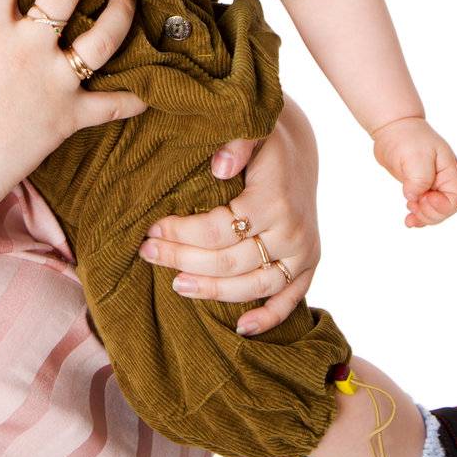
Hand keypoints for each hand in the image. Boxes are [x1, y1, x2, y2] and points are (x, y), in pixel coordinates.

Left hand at [137, 92, 322, 335]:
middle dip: (183, 259)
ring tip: (177, 285)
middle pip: (230, 261)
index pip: (219, 230)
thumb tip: (219, 168)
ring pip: (254, 285)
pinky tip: (241, 328)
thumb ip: (236, 144)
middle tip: (147, 253)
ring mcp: (304, 252)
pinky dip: (268, 317)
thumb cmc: (265, 137)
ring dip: (213, 291)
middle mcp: (293, 231)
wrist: (300, 146)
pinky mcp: (309, 264)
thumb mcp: (252, 128)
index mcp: (275, 199)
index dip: (182, 233)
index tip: (151, 229)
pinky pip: (290, 299)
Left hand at [372, 115, 456, 226]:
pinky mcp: (420, 188)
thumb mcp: (416, 156)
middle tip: (413, 204)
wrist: (394, 127)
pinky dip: (417, 216)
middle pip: (446, 209)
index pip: (455, 198)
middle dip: (430, 213)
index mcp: (450, 172)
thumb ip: (419, 178)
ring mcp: (432, 185)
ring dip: (423, 217)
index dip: (442, 206)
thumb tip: (414, 197)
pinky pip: (422, 207)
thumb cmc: (409, 137)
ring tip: (409, 214)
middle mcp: (444, 181)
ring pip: (434, 211)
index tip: (424, 198)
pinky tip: (408, 221)